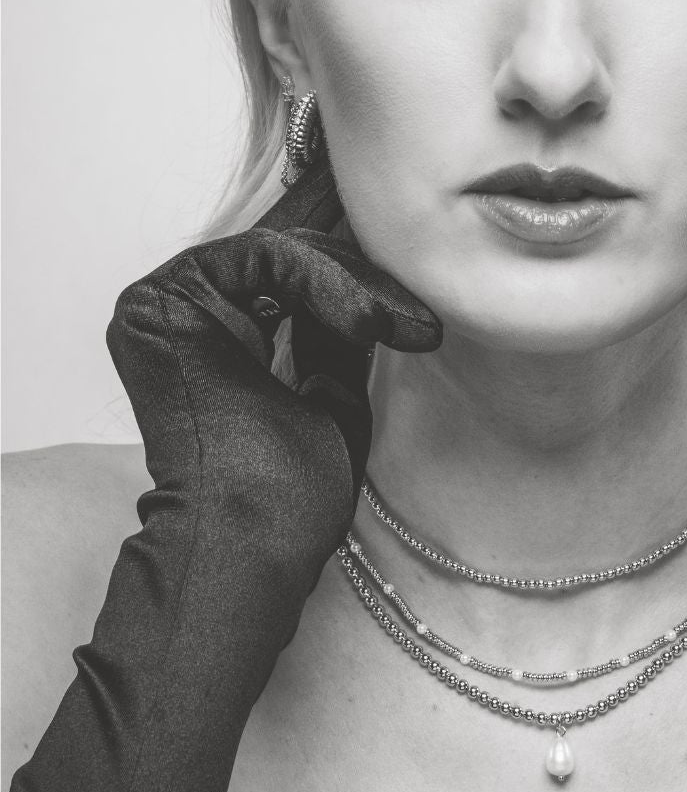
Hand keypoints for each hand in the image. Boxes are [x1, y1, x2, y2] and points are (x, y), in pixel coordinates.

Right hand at [106, 159, 440, 636]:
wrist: (249, 541)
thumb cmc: (285, 497)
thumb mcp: (333, 398)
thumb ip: (339, 337)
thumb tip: (375, 286)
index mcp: (213, 335)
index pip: (293, 277)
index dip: (360, 278)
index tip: (420, 319)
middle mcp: (181, 313)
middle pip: (289, 257)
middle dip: (366, 278)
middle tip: (420, 319)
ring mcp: (164, 303)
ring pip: (282, 250)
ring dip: (354, 282)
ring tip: (401, 326)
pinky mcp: (161, 300)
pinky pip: (262, 255)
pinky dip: (325, 280)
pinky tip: (369, 323)